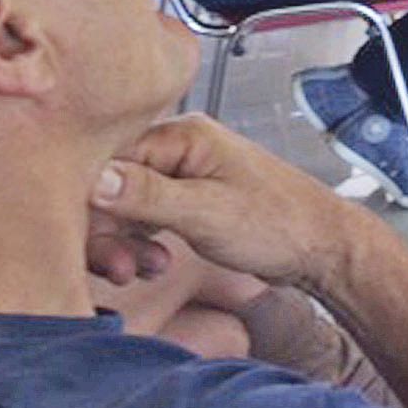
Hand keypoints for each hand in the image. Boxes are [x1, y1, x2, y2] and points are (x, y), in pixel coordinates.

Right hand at [92, 115, 360, 286]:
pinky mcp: (189, 201)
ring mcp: (185, 175)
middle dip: (106, 232)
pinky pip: (144, 219)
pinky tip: (156, 264)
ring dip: (123, 244)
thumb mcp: (206, 213)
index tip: (86, 242)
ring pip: (125, 206)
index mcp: (185, 136)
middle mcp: (181, 148)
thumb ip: (147, 196)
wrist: (321, 248)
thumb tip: (94, 181)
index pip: (107, 160)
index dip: (88, 204)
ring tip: (141, 270)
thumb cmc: (279, 225)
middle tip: (118, 269)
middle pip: (111, 185)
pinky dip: (141, 245)